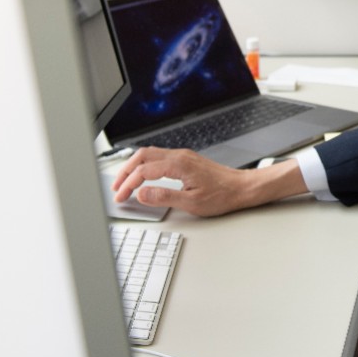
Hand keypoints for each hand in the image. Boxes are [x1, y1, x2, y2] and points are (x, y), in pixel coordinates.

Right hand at [110, 147, 306, 217]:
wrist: (242, 188)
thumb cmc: (222, 196)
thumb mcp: (192, 203)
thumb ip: (164, 197)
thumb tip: (142, 194)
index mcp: (179, 165)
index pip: (143, 171)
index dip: (127, 184)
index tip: (120, 197)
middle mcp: (180, 156)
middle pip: (142, 156)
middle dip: (125, 171)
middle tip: (115, 187)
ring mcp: (183, 156)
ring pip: (150, 154)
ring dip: (134, 166)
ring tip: (124, 182)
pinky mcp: (186, 160)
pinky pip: (159, 156)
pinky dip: (145, 165)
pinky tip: (142, 175)